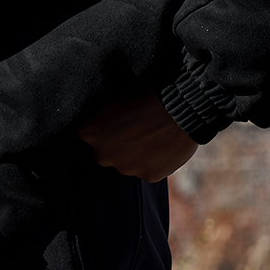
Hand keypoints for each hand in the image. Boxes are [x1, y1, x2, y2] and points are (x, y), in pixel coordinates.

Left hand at [78, 90, 197, 181]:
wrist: (179, 105)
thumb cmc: (148, 92)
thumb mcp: (118, 99)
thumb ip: (108, 117)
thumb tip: (112, 119)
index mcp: (90, 133)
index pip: (89, 136)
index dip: (104, 129)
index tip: (117, 122)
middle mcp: (103, 155)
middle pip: (106, 154)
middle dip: (118, 146)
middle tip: (137, 131)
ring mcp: (126, 168)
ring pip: (128, 164)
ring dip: (138, 155)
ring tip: (155, 137)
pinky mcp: (149, 176)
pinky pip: (150, 170)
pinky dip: (156, 162)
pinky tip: (165, 146)